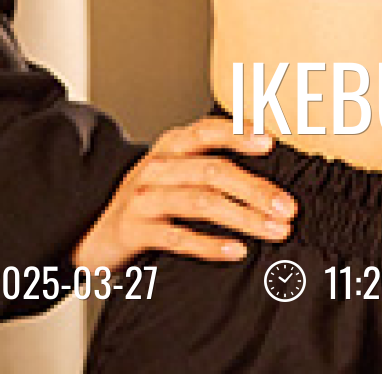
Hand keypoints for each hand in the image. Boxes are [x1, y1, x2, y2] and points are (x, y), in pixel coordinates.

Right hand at [72, 115, 297, 273]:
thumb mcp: (174, 170)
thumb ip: (209, 163)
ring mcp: (144, 197)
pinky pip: (177, 236)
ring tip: (273, 230)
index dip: (238, 133)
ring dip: (243, 217)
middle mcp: (158, 166)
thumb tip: (268, 170)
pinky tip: (236, 250)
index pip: (207, 130)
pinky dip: (209, 245)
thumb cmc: (149, 200)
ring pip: (201, 202)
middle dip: (255, 189)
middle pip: (213, 170)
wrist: (94, 234)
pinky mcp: (134, 230)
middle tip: (287, 207)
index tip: (269, 142)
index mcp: (172, 145)